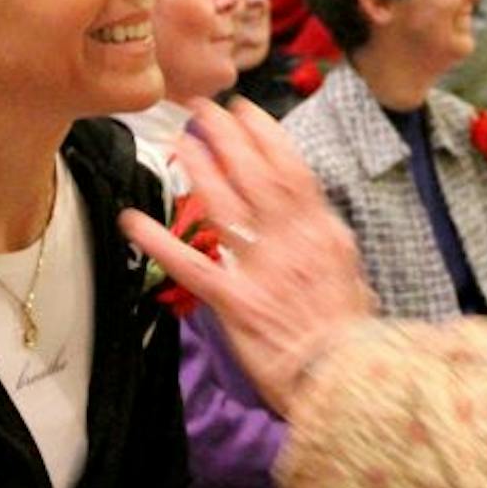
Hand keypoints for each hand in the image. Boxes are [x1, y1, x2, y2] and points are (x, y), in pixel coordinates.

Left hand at [121, 97, 373, 415]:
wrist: (346, 380)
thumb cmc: (352, 337)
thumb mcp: (352, 280)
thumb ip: (329, 248)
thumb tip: (314, 223)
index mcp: (323, 234)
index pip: (292, 171)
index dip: (266, 135)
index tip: (246, 110)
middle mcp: (294, 242)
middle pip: (257, 176)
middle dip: (228, 136)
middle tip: (202, 107)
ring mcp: (265, 270)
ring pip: (228, 207)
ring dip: (201, 169)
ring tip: (179, 140)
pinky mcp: (237, 303)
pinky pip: (193, 268)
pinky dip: (161, 243)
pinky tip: (134, 222)